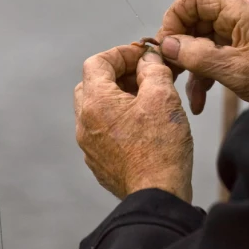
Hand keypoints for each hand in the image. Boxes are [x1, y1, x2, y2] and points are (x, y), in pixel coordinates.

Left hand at [74, 44, 193, 202]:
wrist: (156, 195)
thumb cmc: (161, 147)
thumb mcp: (163, 97)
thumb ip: (153, 69)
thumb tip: (147, 59)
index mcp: (96, 102)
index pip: (97, 62)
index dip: (121, 53)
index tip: (142, 55)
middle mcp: (85, 122)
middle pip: (92, 84)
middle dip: (117, 74)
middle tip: (143, 75)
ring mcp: (89, 145)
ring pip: (97, 108)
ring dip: (117, 97)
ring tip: (146, 99)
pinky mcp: (99, 162)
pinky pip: (102, 130)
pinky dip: (117, 119)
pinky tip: (142, 124)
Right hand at [156, 0, 248, 113]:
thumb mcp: (234, 70)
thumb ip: (198, 55)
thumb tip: (168, 46)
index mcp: (240, 11)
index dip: (175, 18)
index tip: (168, 46)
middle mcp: (240, 16)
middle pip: (195, 18)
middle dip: (181, 47)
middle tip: (172, 70)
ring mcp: (242, 31)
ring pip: (202, 39)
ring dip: (192, 66)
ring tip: (189, 94)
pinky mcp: (244, 48)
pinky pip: (214, 53)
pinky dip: (204, 73)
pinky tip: (201, 98)